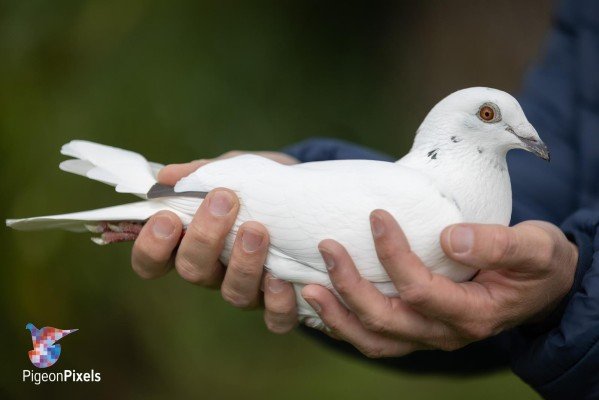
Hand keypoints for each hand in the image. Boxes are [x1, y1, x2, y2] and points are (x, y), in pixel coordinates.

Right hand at [131, 150, 299, 332]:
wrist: (307, 194)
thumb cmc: (259, 185)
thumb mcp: (233, 170)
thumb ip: (201, 174)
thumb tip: (165, 176)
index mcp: (191, 243)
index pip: (152, 260)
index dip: (151, 247)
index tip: (167, 217)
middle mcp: (215, 271)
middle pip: (192, 271)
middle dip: (203, 237)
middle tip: (223, 201)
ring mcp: (247, 289)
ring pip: (233, 293)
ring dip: (243, 263)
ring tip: (257, 230)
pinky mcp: (281, 301)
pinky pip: (275, 318)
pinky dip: (277, 302)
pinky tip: (281, 277)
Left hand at [301, 210, 577, 357]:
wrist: (539, 287)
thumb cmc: (536, 264)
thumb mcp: (534, 248)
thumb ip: (500, 243)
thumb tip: (449, 237)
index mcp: (473, 313)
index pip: (422, 291)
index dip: (394, 256)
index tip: (376, 215)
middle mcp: (446, 334)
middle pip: (387, 321)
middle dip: (351, 286)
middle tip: (327, 247)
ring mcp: (428, 337)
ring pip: (375, 340)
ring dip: (338, 316)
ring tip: (308, 288)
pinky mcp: (416, 331)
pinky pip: (375, 338)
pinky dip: (345, 324)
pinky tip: (322, 302)